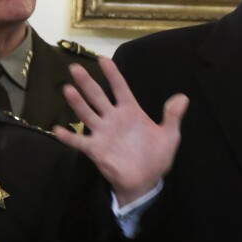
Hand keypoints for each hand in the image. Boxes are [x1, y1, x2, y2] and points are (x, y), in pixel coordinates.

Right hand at [53, 57, 188, 205]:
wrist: (146, 181)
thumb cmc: (156, 157)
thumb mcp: (169, 136)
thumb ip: (173, 117)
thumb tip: (183, 97)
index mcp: (131, 111)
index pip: (120, 88)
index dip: (113, 74)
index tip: (103, 59)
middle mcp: (114, 118)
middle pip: (98, 96)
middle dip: (87, 83)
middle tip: (75, 68)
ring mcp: (103, 133)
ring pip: (87, 114)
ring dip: (77, 103)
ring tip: (68, 89)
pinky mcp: (96, 149)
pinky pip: (80, 141)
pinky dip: (68, 136)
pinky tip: (58, 129)